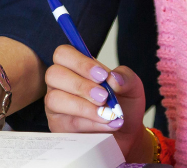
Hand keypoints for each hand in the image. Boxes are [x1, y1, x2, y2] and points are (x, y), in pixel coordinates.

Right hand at [44, 45, 149, 161]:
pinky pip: (66, 122)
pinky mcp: (59, 126)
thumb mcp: (132, 87)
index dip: (80, 62)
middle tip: (103, 96)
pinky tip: (106, 124)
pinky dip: (89, 123)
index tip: (102, 76)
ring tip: (106, 113)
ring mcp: (56, 105)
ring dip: (83, 106)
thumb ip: (125, 77)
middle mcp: (61, 83)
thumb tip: (113, 78)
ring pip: (55, 99)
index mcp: (75, 67)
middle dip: (80, 85)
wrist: (127, 133)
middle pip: (54, 74)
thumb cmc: (124, 105)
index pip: (63, 54)